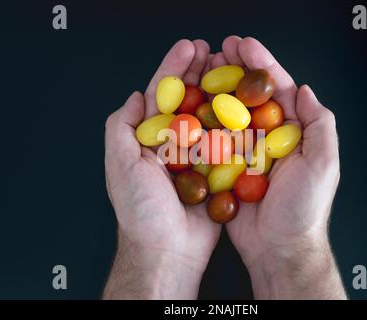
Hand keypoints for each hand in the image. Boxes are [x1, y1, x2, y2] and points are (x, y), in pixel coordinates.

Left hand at [103, 39, 220, 298]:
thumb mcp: (120, 165)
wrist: (168, 248)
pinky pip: (228, 142)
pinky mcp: (217, 170)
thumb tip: (135, 96)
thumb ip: (121, 128)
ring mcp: (197, 155)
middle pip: (189, 99)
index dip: (174, 69)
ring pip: (210, 116)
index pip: (162, 95)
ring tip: (233, 68)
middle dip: (200, 73)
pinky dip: (236, 122)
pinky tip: (247, 103)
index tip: (189, 47)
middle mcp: (174, 142)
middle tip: (214, 50)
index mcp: (149, 138)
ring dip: (221, 91)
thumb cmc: (140, 209)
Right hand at [218, 36, 345, 298]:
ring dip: (216, 90)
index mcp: (293, 132)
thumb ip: (318, 125)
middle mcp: (268, 137)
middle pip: (250, 96)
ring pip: (229, 113)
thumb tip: (304, 90)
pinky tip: (190, 105)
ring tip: (201, 68)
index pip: (278, 90)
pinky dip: (202, 122)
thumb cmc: (304, 209)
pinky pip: (213, 140)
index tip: (244, 46)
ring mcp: (245, 151)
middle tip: (218, 49)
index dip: (262, 65)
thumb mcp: (323, 165)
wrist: (278, 247)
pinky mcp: (226, 167)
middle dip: (235, 70)